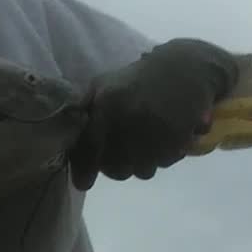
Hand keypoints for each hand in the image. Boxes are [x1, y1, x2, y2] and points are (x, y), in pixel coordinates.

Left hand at [70, 38, 239, 189]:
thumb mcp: (103, 84)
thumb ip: (83, 110)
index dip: (85, 169)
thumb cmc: (137, 78)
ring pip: (141, 171)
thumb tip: (65, 135)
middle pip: (115, 168)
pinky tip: (158, 141)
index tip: (83, 183)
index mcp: (107, 104)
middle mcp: (131, 119)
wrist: (186, 68)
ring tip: (139, 146)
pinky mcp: (180, 138)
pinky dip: (159, 158)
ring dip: (138, 164)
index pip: (90, 147)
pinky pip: (164, 164)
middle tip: (116, 156)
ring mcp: (157, 131)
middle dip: (113, 167)